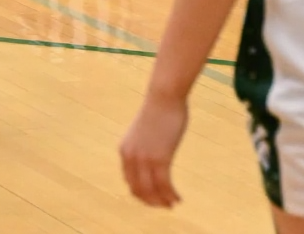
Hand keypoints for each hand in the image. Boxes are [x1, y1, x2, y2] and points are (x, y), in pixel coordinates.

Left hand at [120, 93, 187, 207]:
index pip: (129, 181)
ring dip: (162, 201)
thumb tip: (150, 160)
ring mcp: (145, 158)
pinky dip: (171, 195)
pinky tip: (179, 198)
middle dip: (152, 202)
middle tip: (165, 206)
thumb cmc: (157, 112)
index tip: (154, 199)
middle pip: (139, 190)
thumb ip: (143, 148)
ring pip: (152, 191)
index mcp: (124, 150)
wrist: (163, 97)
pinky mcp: (161, 158)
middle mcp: (131, 156)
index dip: (141, 194)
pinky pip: (165, 185)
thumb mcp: (143, 133)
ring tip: (172, 204)